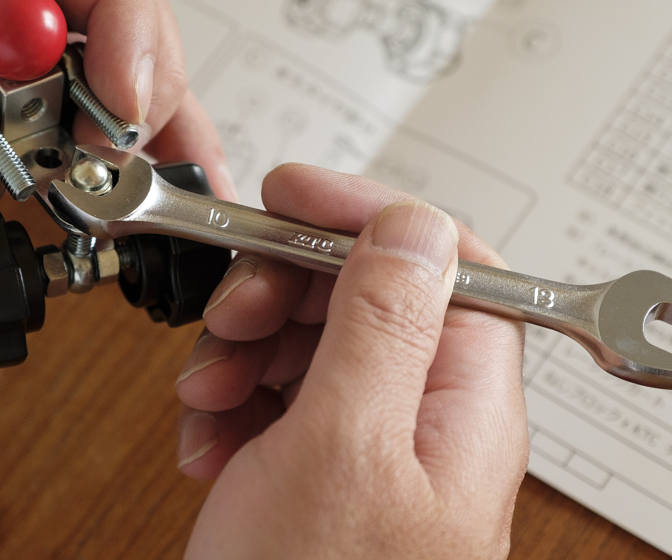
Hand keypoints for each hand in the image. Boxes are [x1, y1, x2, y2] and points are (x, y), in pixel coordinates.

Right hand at [175, 165, 528, 558]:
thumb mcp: (342, 448)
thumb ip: (383, 323)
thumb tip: (414, 221)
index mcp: (463, 404)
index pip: (442, 260)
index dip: (367, 215)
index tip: (291, 198)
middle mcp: (425, 420)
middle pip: (366, 294)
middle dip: (285, 290)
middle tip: (234, 315)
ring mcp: (370, 449)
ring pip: (313, 341)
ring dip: (247, 350)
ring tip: (210, 395)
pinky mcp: (319, 473)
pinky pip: (280, 399)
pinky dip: (233, 404)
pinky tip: (208, 441)